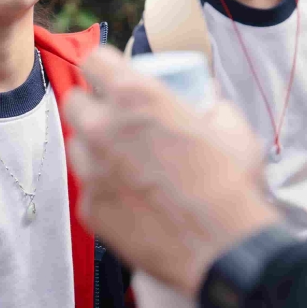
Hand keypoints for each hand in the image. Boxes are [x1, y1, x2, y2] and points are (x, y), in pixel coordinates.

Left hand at [63, 47, 280, 298]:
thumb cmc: (230, 183)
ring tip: (123, 160)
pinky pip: (88, 188)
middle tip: (116, 120)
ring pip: (76, 145)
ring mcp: (92, 171)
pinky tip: (131, 197)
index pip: (94, 60)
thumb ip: (212, 106)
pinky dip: (104, 188)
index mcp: (137, 97)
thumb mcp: (231, 128)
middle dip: (92, 106)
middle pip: (75, 102)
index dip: (103, 67)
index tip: (111, 77)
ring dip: (94, 146)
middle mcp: (104, 129)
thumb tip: (208, 103)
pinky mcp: (89, 209)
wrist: (223, 247)